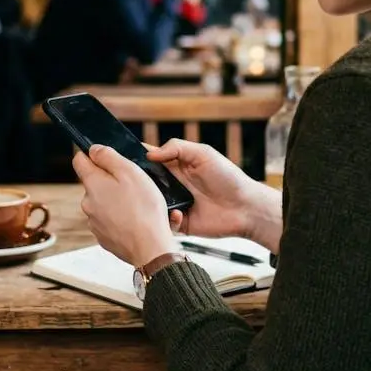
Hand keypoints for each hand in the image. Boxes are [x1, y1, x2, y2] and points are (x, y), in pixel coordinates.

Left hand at [74, 145, 180, 267]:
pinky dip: (122, 218)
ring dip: (118, 200)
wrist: (150, 247)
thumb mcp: (130, 172)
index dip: (92, 154)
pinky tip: (138, 220)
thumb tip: (93, 150)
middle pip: (95, 183)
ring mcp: (95, 223)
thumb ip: (109, 156)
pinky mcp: (105, 237)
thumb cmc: (144, 209)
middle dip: (111, 181)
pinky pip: (111, 221)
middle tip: (134, 184)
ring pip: (104, 203)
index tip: (105, 156)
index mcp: (92, 184)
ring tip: (139, 205)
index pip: (79, 160)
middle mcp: (88, 204)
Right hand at [147, 139, 278, 247]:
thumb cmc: (229, 178)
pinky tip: (180, 214)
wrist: (246, 207)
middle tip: (134, 183)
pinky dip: (168, 219)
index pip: (151, 159)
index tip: (124, 159)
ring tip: (156, 200)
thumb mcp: (203, 154)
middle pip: (145, 183)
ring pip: (151, 204)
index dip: (137, 158)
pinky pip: (164, 222)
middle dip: (138, 183)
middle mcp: (173, 185)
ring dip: (150, 202)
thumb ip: (177, 148)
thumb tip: (150, 153)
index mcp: (177, 166)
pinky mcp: (180, 223)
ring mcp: (176, 204)